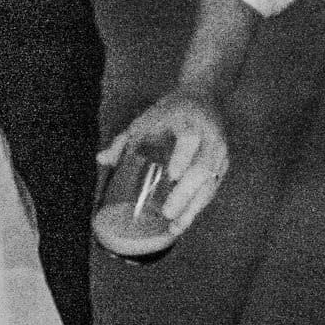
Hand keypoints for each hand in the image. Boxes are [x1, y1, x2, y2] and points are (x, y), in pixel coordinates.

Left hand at [98, 90, 228, 234]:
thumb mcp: (146, 118)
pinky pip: (213, 188)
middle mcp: (209, 136)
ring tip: (174, 227)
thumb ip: (124, 140)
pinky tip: (184, 221)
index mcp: (188, 120)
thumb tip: (101, 160)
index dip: (182, 156)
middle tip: (167, 213)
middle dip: (185, 193)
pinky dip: (198, 206)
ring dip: (193, 208)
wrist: (203, 96)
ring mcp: (219, 151)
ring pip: (210, 183)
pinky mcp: (223, 164)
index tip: (172, 174)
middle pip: (203, 167)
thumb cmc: (169, 111)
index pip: (190, 137)